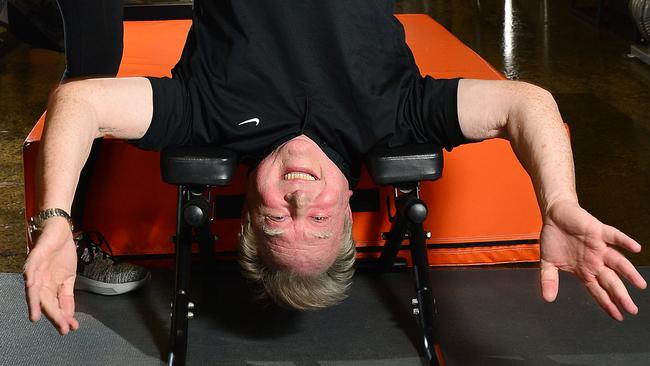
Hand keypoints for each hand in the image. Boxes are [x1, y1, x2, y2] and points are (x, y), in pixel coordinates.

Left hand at [23, 217, 78, 333]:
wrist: (60, 231)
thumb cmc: (62, 253)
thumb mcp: (69, 277)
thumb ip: (67, 296)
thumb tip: (69, 314)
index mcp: (49, 288)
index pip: (55, 306)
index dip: (62, 317)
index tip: (71, 328)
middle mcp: (40, 282)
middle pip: (45, 303)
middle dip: (54, 316)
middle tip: (63, 328)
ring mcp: (36, 271)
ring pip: (33, 291)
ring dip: (35, 305)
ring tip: (36, 317)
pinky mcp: (34, 258)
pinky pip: (29, 270)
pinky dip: (30, 279)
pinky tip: (31, 288)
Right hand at [539, 199, 646, 319]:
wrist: (555, 215)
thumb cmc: (554, 238)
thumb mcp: (548, 262)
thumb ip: (549, 280)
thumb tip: (547, 299)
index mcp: (584, 270)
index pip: (598, 290)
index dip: (607, 303)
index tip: (618, 316)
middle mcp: (595, 261)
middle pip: (611, 281)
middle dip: (621, 296)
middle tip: (632, 310)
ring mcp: (598, 247)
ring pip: (618, 261)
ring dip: (629, 272)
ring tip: (640, 284)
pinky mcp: (597, 231)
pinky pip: (614, 237)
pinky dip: (625, 242)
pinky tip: (636, 248)